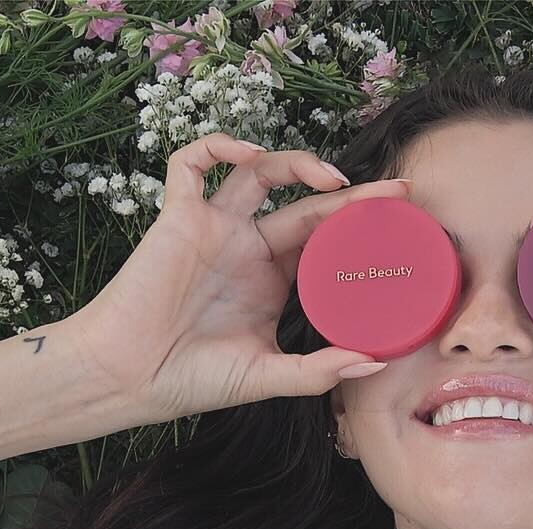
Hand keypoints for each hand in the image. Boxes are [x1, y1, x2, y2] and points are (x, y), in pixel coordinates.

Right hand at [61, 133, 407, 421]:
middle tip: (396, 192)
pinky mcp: (177, 217)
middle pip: (305, 204)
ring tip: (332, 177)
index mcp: (272, 280)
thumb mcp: (267, 376)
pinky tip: (249, 151)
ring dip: (295, 161)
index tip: (403, 222)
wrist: (129, 378)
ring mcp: (214, 229)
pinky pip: (189, 163)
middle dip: (351, 195)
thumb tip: (375, 363)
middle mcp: (247, 248)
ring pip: (257, 172)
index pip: (325, 241)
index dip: (360, 226)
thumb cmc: (191, 379)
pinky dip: (217, 146)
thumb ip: (319, 371)